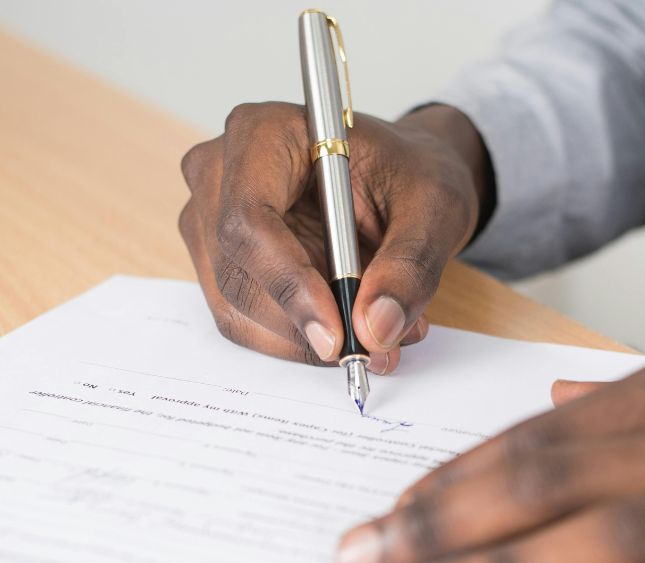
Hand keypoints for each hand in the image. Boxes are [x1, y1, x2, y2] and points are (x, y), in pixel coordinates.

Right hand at [178, 103, 490, 372]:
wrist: (400, 178)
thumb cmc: (409, 173)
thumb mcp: (434, 208)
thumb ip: (409, 266)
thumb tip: (375, 327)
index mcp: (264, 132)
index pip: (249, 219)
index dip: (288, 283)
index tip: (336, 333)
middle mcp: (219, 173)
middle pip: (237, 271)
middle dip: (302, 324)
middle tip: (372, 348)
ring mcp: (210, 219)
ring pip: (236, 307)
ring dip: (303, 339)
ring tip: (376, 334)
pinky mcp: (220, 261)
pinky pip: (244, 320)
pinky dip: (296, 338)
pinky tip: (347, 326)